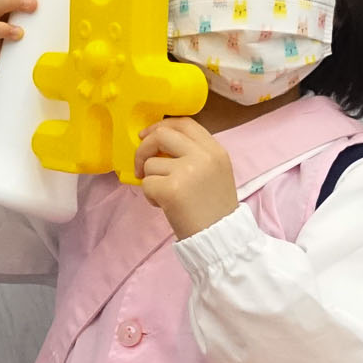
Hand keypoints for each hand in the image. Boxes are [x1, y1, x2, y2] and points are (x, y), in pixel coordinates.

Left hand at [134, 118, 238, 239]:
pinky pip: (146, 184)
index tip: (148, 135)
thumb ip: (194, 155)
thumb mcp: (215, 173)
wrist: (220, 239)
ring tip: (167, 197)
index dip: (162, 125)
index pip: (185, 123)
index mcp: (216, 151)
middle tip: (141, 165)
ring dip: (152, 181)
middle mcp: (203, 156)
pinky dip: (150, 196)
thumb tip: (158, 145)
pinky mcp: (171, 189)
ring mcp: (187, 171)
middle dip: (144, 148)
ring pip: (151, 164)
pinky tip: (165, 206)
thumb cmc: (214, 210)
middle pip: (162, 135)